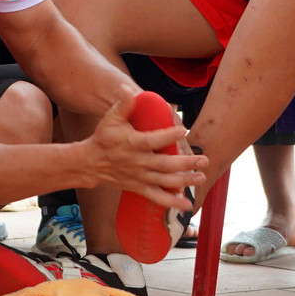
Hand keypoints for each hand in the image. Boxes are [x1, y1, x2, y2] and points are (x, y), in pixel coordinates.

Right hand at [85, 93, 206, 210]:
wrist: (91, 163)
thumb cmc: (104, 138)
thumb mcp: (111, 119)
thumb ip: (123, 105)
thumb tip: (127, 89)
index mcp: (133, 144)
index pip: (153, 140)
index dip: (168, 135)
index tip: (183, 129)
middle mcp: (138, 163)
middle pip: (165, 165)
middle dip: (186, 163)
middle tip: (204, 160)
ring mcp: (140, 177)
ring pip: (164, 181)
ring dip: (184, 181)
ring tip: (201, 177)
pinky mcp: (139, 188)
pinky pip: (157, 197)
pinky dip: (172, 203)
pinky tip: (188, 206)